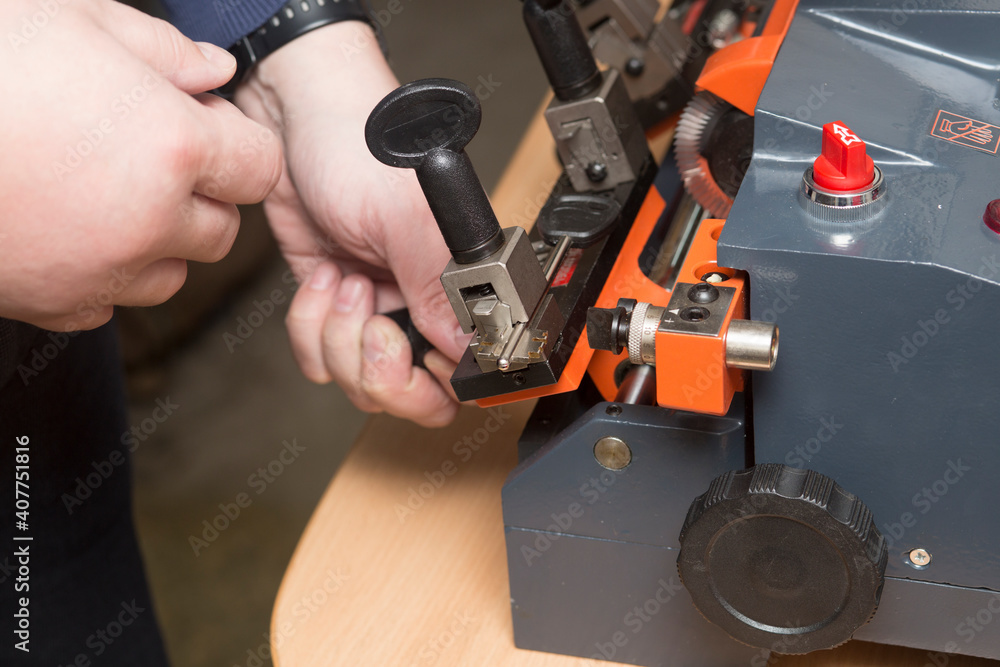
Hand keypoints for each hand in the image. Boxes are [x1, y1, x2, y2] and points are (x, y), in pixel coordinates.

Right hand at [0, 0, 281, 330]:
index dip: (237, 145)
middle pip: (222, 228)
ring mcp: (101, 271)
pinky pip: (110, 303)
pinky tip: (64, 228)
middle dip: (201, 195)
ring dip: (157, 240)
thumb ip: (160, 50)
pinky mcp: (53, 305)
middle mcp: (149, 221)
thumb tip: (214, 71)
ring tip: (102, 191)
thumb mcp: (69, 18)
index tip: (207, 129)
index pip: (260, 167)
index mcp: (171, 146)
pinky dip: (103, 273)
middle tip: (150, 155)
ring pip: (172, 272)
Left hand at [235, 23, 467, 426]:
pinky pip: (321, 356)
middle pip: (412, 392)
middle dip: (378, 370)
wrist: (295, 114)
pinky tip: (324, 276)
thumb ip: (437, 285)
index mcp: (460, 282)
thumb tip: (467, 346)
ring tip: (343, 280)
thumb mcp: (403, 216)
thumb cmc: (359, 142)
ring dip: (338, 338)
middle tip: (369, 326)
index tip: (405, 351)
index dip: (433, 380)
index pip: (465, 370)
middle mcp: (423, 301)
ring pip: (359, 380)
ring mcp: (377, 306)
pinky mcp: (334, 305)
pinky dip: (310, 327)